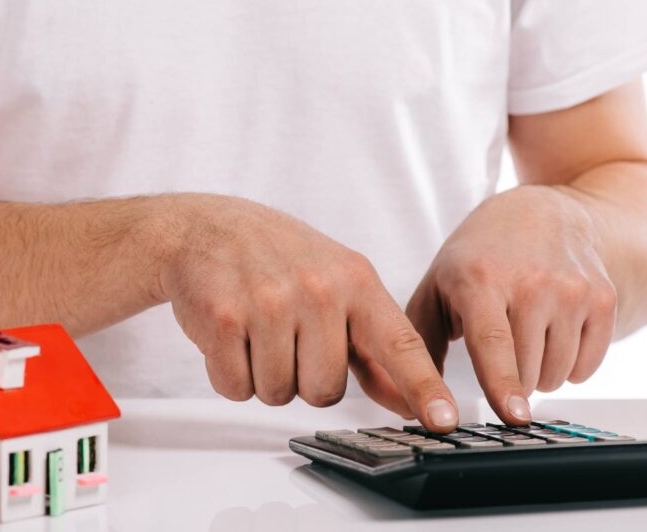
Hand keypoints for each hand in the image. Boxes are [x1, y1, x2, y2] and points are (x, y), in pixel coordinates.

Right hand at [155, 193, 459, 431]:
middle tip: (283, 334)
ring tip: (254, 329)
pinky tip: (228, 334)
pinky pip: (236, 388)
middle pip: (325, 391)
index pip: (398, 343)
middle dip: (301, 377)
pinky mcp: (223, 318)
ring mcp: (269, 302)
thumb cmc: (275, 258)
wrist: (202, 227)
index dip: (422, 386)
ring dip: (262, 376)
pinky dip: (228, 374)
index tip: (444, 419)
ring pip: (278, 393)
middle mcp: (318, 288)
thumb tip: (405, 400)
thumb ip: (372, 345)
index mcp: (355, 279)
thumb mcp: (335, 283)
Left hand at [404, 186, 617, 423]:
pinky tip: (552, 334)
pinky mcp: (603, 297)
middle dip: (509, 382)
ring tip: (523, 339)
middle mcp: (532, 281)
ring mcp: (572, 288)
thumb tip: (415, 399)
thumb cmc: (479, 256)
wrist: (541, 213)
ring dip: (539, 375)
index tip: (512, 417)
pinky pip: (587, 365)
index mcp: (480, 278)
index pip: (493, 342)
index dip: (502, 384)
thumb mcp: (436, 286)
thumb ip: (420, 342)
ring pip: (558, 373)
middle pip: (527, 369)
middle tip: (498, 354)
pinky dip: (568, 366)